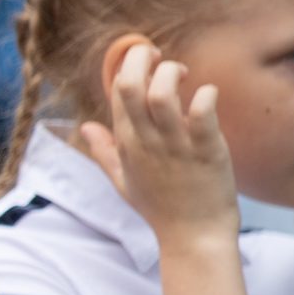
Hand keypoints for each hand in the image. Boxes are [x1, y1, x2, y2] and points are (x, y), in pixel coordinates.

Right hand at [74, 41, 238, 247]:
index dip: (128, 66)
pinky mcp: (207, 150)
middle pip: (131, 85)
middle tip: (160, 57)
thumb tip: (85, 126)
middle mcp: (147, 140)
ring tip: (184, 75)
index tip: (146, 61)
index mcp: (127, 143)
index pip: (117, 92)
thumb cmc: (160, 209)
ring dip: (172, 74)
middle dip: (143, 59)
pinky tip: (209, 94)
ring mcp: (176, 145)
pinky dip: (206, 95)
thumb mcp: (122, 180)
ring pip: (162, 94)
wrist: (193, 236)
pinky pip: (202, 113)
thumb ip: (103, 151)